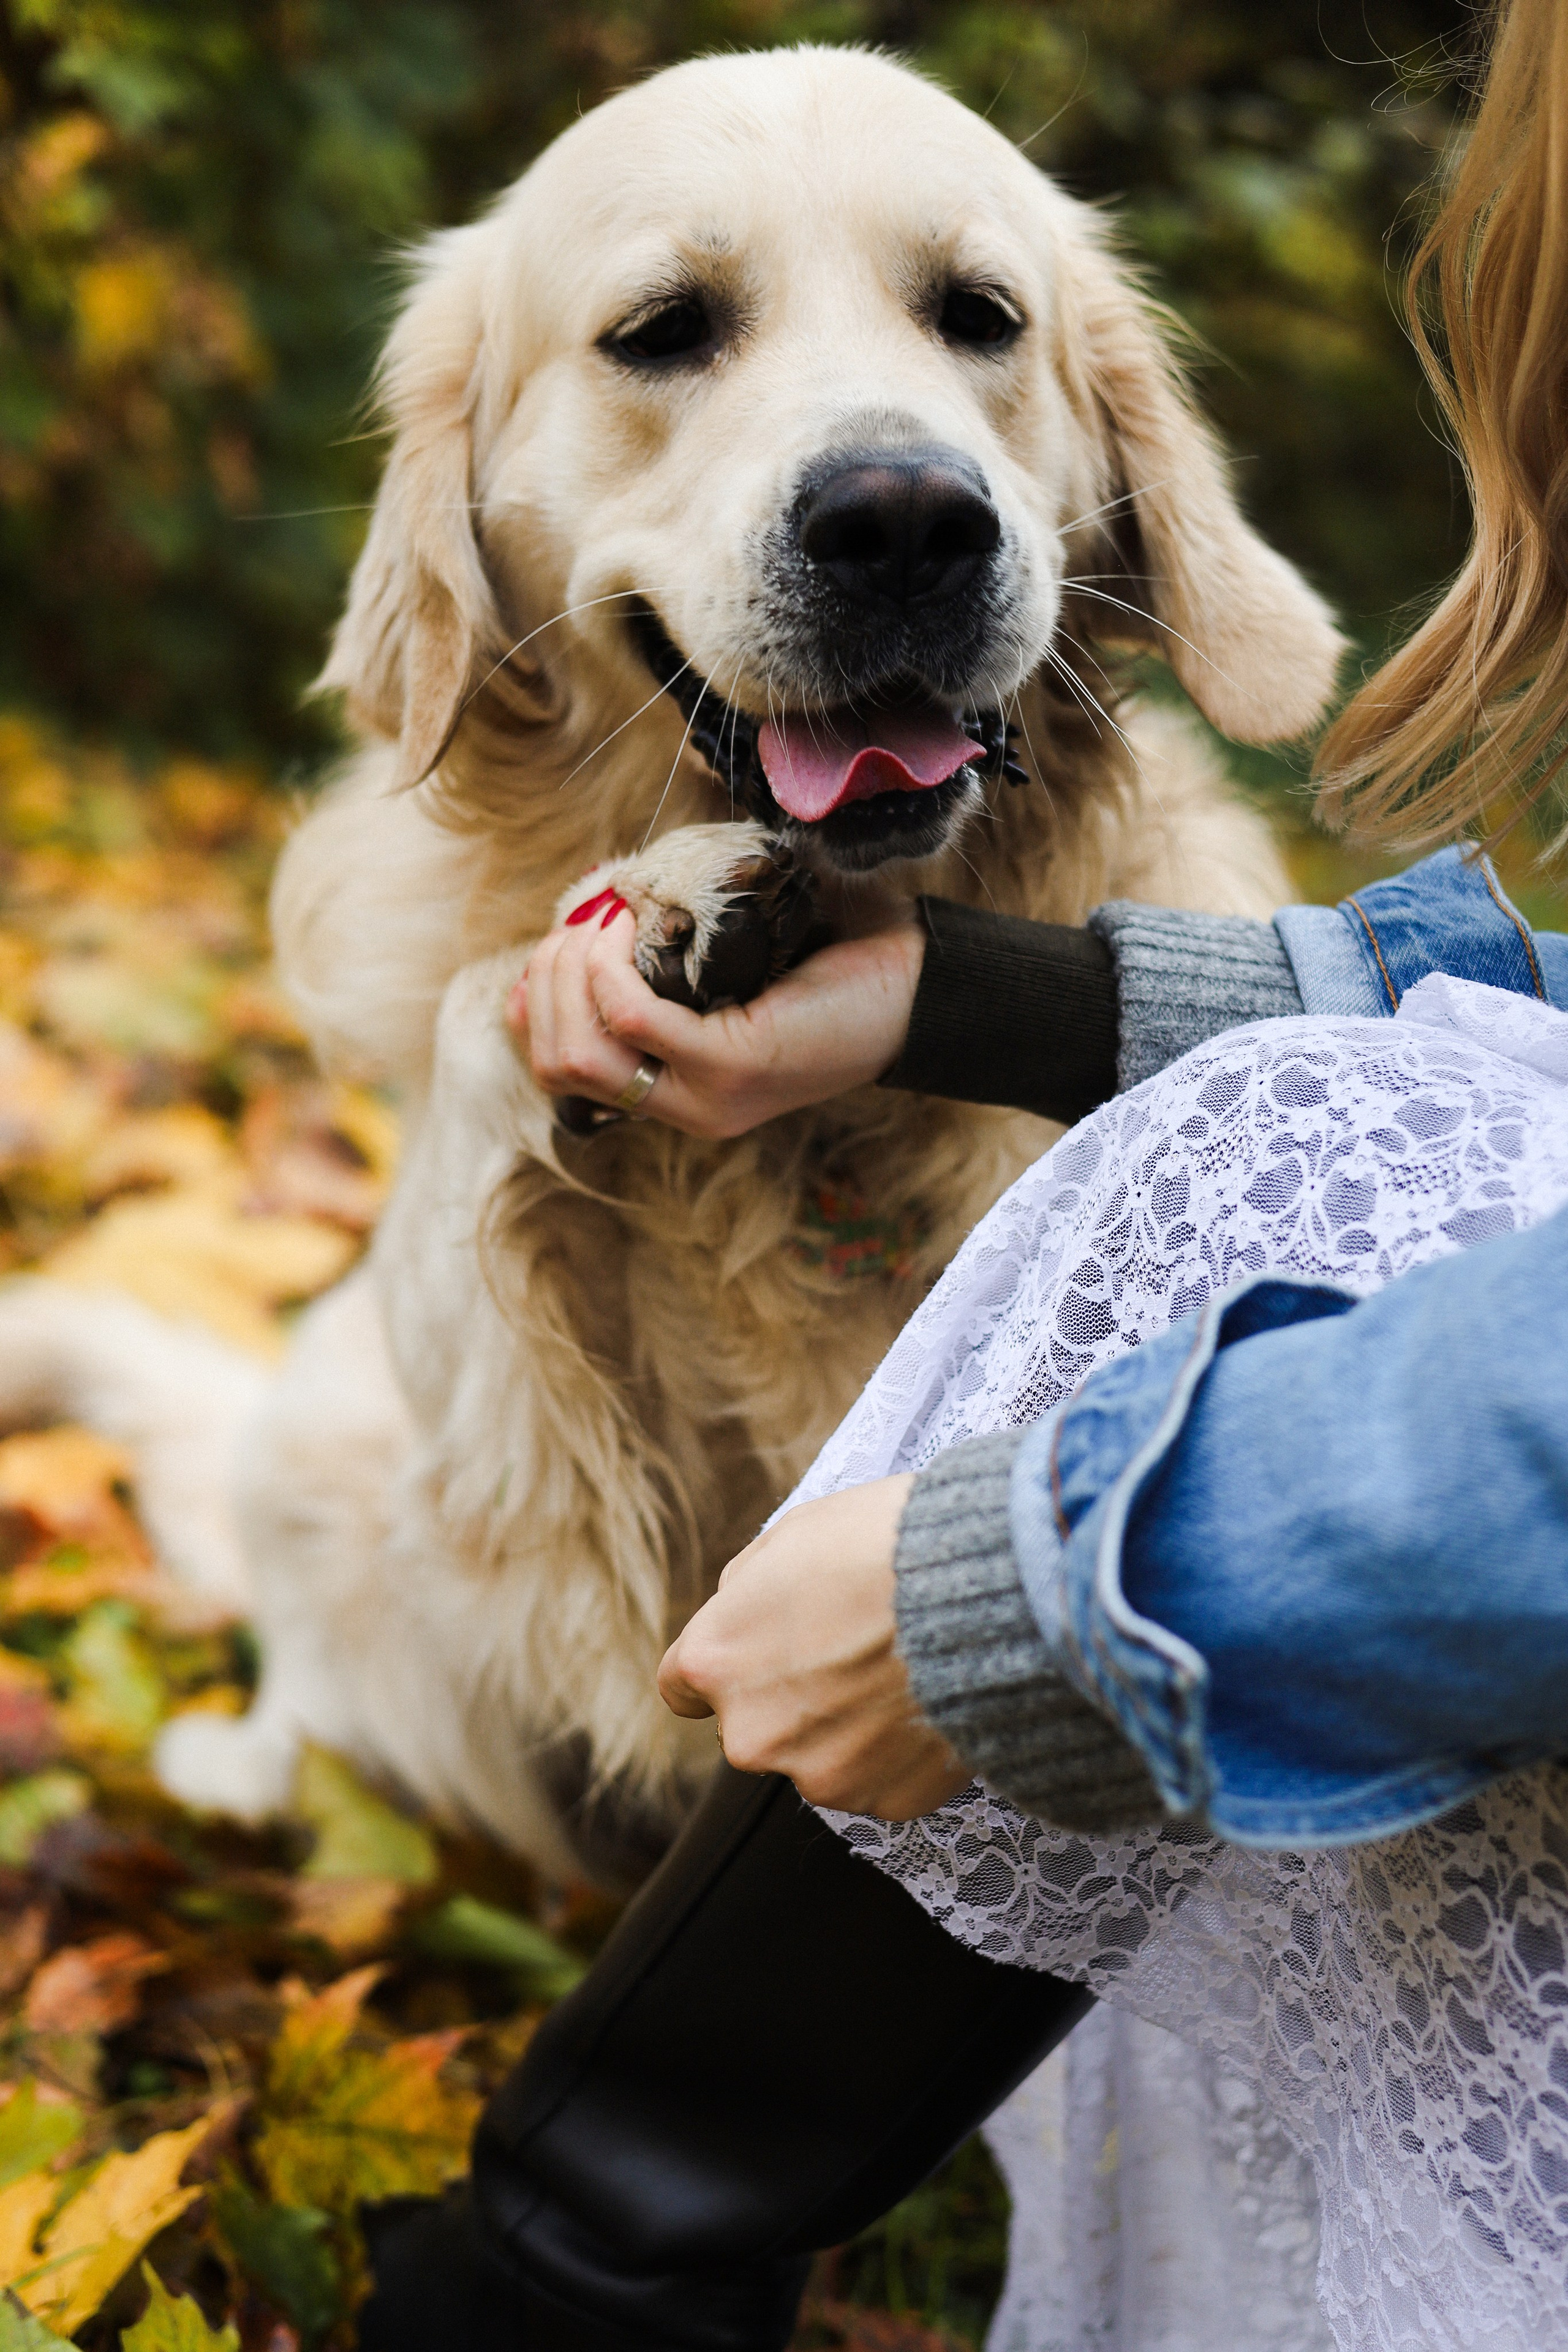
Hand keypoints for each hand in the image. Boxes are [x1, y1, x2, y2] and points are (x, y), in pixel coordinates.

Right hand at [510, 902, 923, 1138]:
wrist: (922, 986)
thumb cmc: (832, 960)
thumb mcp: (728, 966)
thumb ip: (662, 958)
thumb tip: (581, 919)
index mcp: (678, 1092)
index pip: (558, 1067)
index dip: (537, 997)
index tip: (565, 936)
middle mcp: (685, 1108)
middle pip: (554, 1063)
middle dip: (547, 978)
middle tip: (585, 921)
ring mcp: (704, 1097)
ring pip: (576, 1051)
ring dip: (569, 971)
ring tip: (604, 921)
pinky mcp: (730, 1067)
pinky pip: (632, 1017)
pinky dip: (612, 963)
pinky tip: (631, 924)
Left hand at [658, 1477, 968, 1819]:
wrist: (985, 1591)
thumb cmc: (884, 1547)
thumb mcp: (791, 1536)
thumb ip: (747, 1588)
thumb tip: (742, 1610)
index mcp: (717, 1661)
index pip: (683, 1686)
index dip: (725, 1663)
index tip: (757, 1651)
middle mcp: (754, 1733)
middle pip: (754, 1726)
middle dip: (790, 1697)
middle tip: (849, 1650)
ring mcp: (821, 1776)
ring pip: (820, 1755)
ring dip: (848, 1726)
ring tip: (901, 1670)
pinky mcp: (885, 1802)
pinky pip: (881, 1778)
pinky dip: (899, 1752)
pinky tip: (929, 1701)